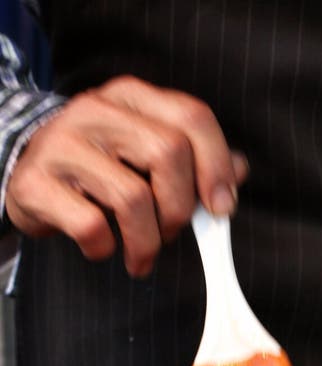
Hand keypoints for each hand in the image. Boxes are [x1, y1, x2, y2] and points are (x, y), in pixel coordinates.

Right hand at [5, 76, 248, 276]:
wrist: (26, 173)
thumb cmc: (98, 169)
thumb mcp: (145, 154)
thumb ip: (194, 159)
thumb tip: (240, 170)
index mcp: (132, 98)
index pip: (192, 117)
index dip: (217, 166)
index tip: (222, 209)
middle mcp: (97, 111)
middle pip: (168, 155)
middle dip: (180, 209)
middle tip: (171, 234)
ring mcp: (64, 144)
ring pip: (132, 198)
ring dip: (148, 242)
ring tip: (142, 255)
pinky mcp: (36, 183)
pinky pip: (91, 225)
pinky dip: (105, 248)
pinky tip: (103, 248)